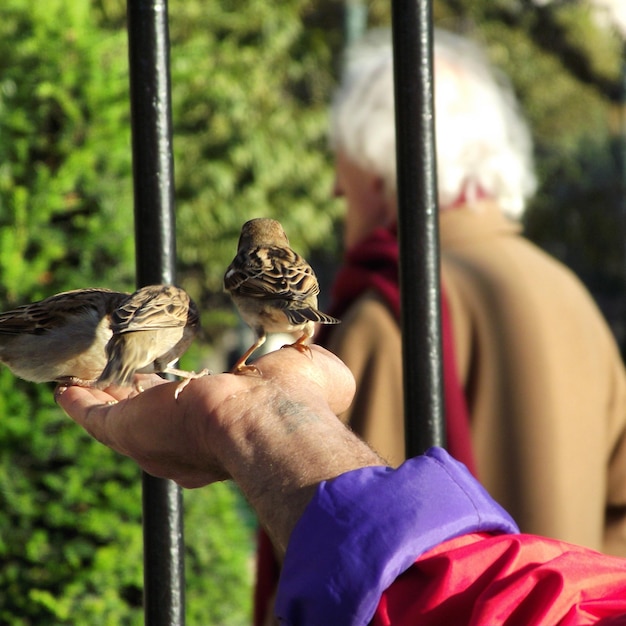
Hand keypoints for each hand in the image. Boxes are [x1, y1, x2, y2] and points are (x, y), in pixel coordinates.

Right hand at [56, 345, 367, 549]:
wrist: (269, 421)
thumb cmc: (299, 402)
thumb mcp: (315, 375)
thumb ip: (309, 368)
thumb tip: (312, 360)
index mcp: (229, 429)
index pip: (198, 411)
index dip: (183, 396)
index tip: (175, 379)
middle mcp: (189, 440)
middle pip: (153, 414)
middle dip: (138, 396)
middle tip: (124, 377)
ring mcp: (157, 437)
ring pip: (121, 415)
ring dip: (104, 398)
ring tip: (86, 379)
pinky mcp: (131, 431)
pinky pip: (95, 417)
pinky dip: (80, 404)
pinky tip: (66, 389)